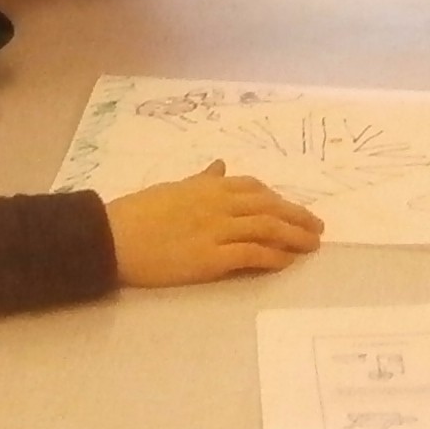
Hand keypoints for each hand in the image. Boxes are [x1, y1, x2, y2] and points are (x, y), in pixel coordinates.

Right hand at [107, 161, 323, 286]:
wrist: (112, 236)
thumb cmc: (137, 212)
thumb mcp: (173, 187)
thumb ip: (200, 180)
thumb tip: (220, 166)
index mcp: (208, 186)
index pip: (254, 188)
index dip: (279, 199)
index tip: (293, 209)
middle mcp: (218, 204)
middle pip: (269, 207)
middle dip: (297, 216)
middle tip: (317, 228)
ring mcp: (216, 230)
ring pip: (267, 228)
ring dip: (294, 236)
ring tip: (311, 246)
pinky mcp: (210, 258)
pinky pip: (251, 254)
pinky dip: (273, 256)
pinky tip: (286, 261)